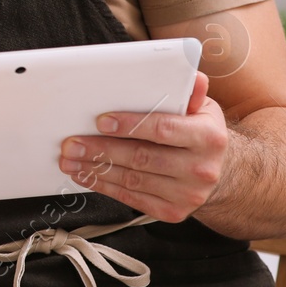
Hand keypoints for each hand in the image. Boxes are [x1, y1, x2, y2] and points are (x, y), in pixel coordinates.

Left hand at [58, 71, 228, 222]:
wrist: (216, 172)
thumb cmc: (198, 131)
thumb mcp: (201, 108)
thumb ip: (189, 92)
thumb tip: (192, 74)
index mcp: (208, 137)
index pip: (163, 129)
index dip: (130, 125)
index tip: (100, 121)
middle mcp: (201, 169)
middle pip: (142, 158)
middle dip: (101, 150)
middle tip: (71, 143)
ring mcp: (187, 194)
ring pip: (132, 180)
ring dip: (96, 169)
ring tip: (70, 159)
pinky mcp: (173, 212)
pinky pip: (132, 198)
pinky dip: (104, 186)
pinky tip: (85, 175)